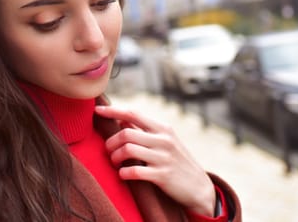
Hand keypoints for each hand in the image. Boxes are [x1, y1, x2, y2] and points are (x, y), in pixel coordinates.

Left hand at [94, 105, 215, 216]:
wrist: (200, 188)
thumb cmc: (177, 162)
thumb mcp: (165, 141)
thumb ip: (144, 130)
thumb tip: (122, 118)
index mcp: (163, 128)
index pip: (133, 113)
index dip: (113, 111)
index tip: (97, 110)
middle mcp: (164, 140)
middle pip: (126, 133)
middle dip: (111, 142)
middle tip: (109, 151)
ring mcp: (164, 157)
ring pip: (128, 150)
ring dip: (115, 157)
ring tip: (115, 163)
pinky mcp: (162, 176)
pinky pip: (135, 171)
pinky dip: (123, 173)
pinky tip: (123, 174)